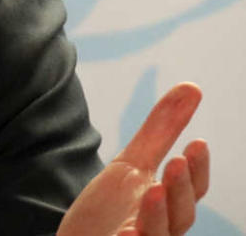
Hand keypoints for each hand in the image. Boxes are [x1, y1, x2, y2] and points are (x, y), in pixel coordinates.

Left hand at [58, 82, 209, 235]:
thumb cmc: (111, 207)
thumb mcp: (131, 164)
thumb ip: (161, 131)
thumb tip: (192, 87)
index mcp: (168, 204)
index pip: (193, 188)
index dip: (197, 168)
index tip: (197, 142)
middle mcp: (161, 229)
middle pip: (181, 213)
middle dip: (180, 188)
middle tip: (176, 161)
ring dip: (158, 215)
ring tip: (154, 190)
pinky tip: (124, 234)